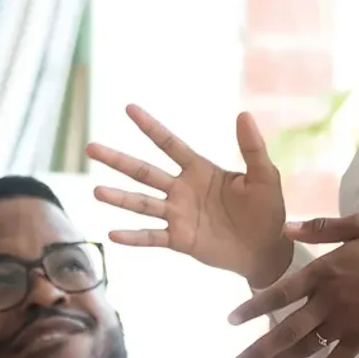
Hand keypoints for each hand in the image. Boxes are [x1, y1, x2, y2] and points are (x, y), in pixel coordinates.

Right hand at [88, 106, 289, 285]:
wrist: (267, 249)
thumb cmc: (267, 209)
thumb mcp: (264, 176)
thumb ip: (252, 148)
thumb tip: (244, 114)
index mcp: (200, 169)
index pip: (169, 144)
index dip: (150, 126)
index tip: (129, 108)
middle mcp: (182, 189)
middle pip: (144, 171)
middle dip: (118, 160)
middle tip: (91, 148)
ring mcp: (178, 215)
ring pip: (142, 203)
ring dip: (119, 197)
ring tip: (96, 191)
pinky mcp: (180, 239)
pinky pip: (152, 237)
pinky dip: (133, 237)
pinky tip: (113, 234)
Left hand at [225, 215, 358, 357]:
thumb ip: (322, 228)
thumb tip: (286, 228)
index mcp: (325, 272)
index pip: (280, 293)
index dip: (254, 308)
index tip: (232, 321)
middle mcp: (330, 301)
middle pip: (287, 329)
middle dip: (259, 349)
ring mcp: (347, 322)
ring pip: (308, 347)